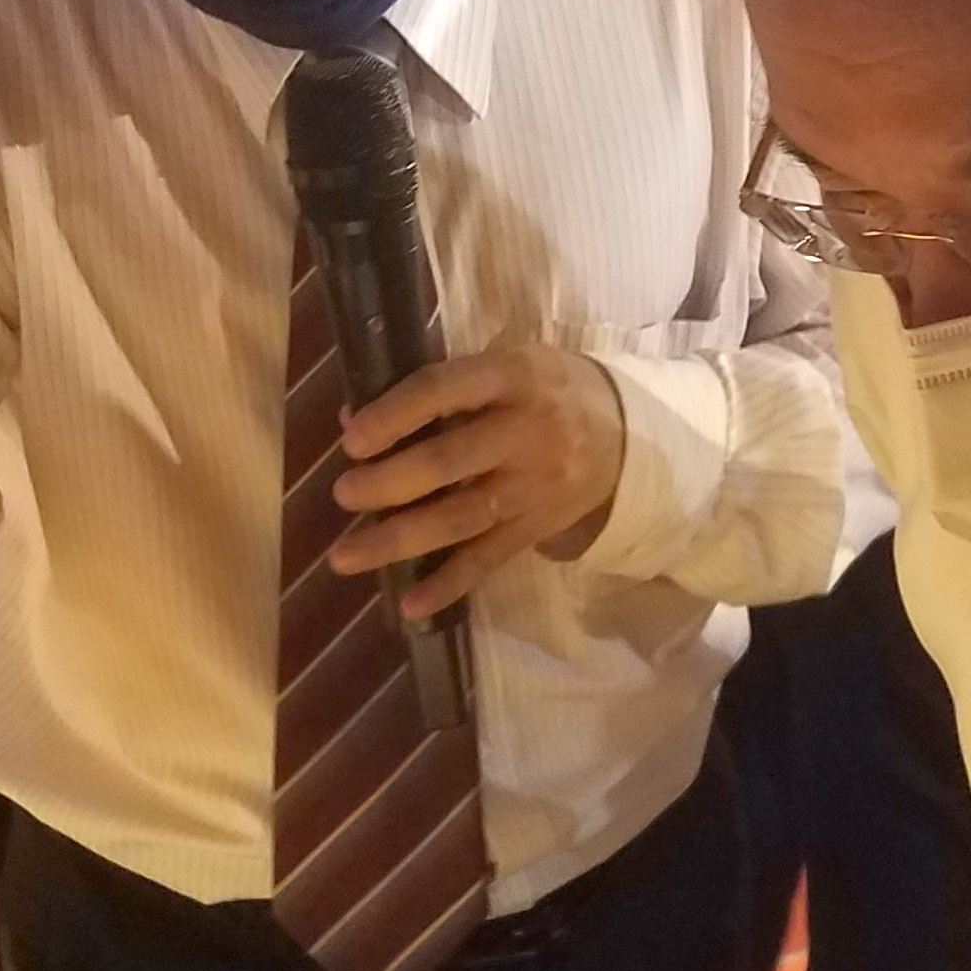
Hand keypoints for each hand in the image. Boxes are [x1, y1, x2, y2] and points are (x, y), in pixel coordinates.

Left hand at [330, 344, 625, 618]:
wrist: (627, 432)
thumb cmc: (544, 389)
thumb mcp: (503, 366)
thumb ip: (436, 388)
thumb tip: (352, 418)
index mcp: (514, 376)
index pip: (445, 389)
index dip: (395, 414)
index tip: (351, 440)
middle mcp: (527, 431)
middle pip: (450, 462)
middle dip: (390, 483)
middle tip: (342, 495)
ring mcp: (536, 486)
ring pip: (461, 518)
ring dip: (399, 539)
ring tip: (345, 556)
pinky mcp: (540, 527)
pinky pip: (489, 559)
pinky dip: (449, 585)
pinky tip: (410, 605)